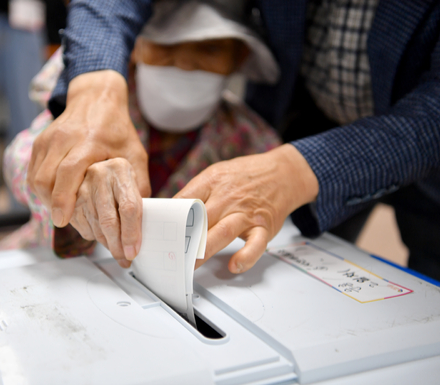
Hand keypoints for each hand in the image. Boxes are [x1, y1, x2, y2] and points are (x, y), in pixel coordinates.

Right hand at [28, 70, 150, 260]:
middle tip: (66, 221)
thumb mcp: (134, 153)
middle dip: (53, 205)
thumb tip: (141, 215)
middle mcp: (63, 138)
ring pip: (36, 178)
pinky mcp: (39, 144)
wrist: (96, 98)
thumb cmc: (117, 129)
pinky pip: (33, 173)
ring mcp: (47, 140)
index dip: (63, 198)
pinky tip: (57, 198)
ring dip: (47, 199)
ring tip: (63, 212)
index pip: (68, 172)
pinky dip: (42, 190)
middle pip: (46, 178)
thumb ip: (137, 182)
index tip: (62, 220)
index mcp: (88, 140)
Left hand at [175, 144, 318, 272]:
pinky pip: (256, 244)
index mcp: (212, 182)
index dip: (169, 219)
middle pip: (201, 219)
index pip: (184, 201)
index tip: (156, 234)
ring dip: (205, 250)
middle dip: (183, 238)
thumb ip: (193, 193)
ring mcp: (246, 214)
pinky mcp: (263, 227)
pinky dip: (246, 256)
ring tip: (189, 265)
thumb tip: (169, 212)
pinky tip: (235, 265)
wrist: (283, 173)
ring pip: (223, 232)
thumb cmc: (245, 176)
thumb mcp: (215, 174)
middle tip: (167, 254)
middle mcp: (228, 198)